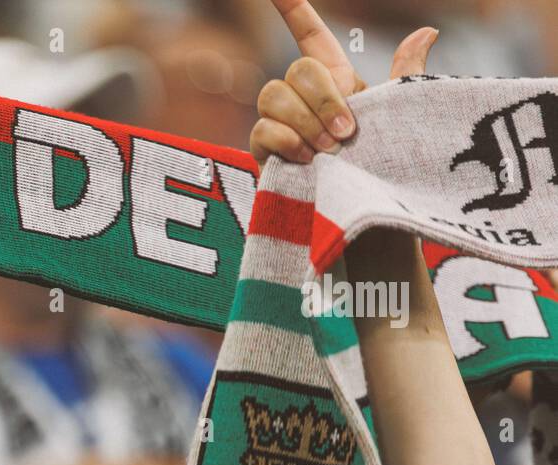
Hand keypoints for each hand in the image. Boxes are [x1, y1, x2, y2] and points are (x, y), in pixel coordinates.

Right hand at [250, 0, 437, 164]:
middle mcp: (301, 97)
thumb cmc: (386, 167)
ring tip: (329, 151)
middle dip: (323, 98)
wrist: (365, 216)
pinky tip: (309, 160)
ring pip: (274, 95)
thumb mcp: (401, 116)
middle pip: (297, 69)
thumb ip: (407, 74)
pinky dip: (287, 141)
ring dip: (306, 121)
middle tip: (346, 132)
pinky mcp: (264, 151)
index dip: (292, 9)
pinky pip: (263, 129)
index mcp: (334, 80)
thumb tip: (429, 31)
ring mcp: (280, 123)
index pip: (308, 34)